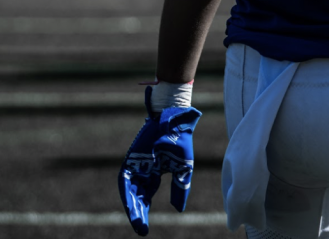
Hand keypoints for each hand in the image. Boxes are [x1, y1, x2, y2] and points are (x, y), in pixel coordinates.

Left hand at [118, 87, 201, 234]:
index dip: (144, 213)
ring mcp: (136, 165)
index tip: (144, 231)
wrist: (175, 121)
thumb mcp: (183, 170)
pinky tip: (131, 206)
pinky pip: (126, 181)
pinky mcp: (131, 159)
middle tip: (142, 230)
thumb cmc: (180, 142)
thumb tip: (178, 210)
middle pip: (136, 198)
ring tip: (137, 222)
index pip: (145, 198)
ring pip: (130, 192)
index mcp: (154, 174)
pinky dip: (127, 194)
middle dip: (138, 215)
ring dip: (132, 208)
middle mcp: (143, 171)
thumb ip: (180, 188)